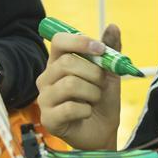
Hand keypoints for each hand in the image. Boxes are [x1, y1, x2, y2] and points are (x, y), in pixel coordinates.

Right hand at [36, 24, 121, 149]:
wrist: (103, 131)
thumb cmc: (101, 101)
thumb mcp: (109, 73)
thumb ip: (110, 51)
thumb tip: (113, 26)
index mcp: (57, 63)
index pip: (58, 41)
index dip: (80, 42)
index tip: (100, 50)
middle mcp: (46, 78)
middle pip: (66, 63)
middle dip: (92, 73)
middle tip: (100, 84)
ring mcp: (44, 99)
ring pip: (69, 85)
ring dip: (92, 93)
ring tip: (94, 100)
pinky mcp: (48, 119)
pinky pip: (70, 108)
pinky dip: (86, 110)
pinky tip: (86, 113)